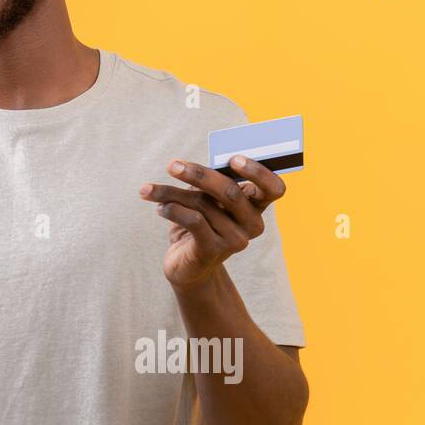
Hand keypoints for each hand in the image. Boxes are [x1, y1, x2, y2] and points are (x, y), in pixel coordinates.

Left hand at [138, 155, 286, 289]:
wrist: (186, 266)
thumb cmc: (198, 224)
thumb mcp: (205, 200)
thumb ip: (208, 183)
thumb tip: (188, 166)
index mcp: (256, 207)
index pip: (274, 189)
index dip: (258, 172)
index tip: (233, 158)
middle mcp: (252, 224)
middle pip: (231, 191)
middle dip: (198, 174)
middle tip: (173, 165)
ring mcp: (235, 240)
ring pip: (203, 204)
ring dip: (171, 193)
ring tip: (149, 191)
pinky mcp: (213, 251)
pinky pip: (193, 221)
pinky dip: (172, 209)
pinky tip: (159, 207)